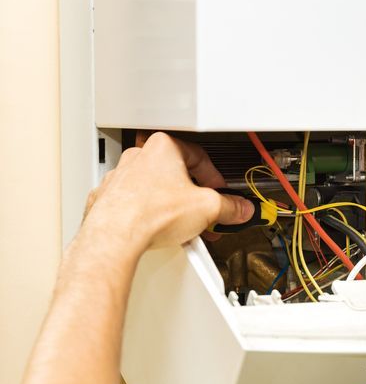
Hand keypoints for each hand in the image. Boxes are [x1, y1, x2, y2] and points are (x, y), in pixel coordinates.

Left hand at [82, 132, 253, 253]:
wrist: (114, 236)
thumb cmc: (150, 213)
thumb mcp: (207, 208)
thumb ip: (229, 207)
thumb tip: (240, 209)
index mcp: (163, 148)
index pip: (199, 156)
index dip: (215, 177)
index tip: (220, 192)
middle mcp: (139, 158)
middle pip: (176, 173)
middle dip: (194, 195)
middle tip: (204, 212)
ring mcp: (120, 177)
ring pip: (155, 188)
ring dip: (172, 204)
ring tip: (184, 226)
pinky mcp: (108, 199)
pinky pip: (135, 202)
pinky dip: (148, 214)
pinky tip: (159, 230)